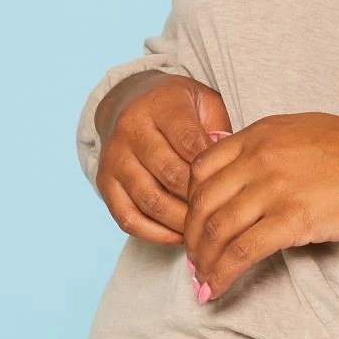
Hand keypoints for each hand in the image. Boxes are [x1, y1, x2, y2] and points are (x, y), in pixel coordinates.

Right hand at [94, 73, 230, 244]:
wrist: (132, 101)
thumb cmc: (182, 109)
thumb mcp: (206, 104)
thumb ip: (220, 130)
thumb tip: (232, 169)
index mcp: (161, 105)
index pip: (188, 141)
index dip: (212, 167)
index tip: (233, 185)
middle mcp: (131, 129)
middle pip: (169, 173)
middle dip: (200, 198)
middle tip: (225, 215)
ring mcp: (114, 158)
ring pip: (149, 200)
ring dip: (181, 221)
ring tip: (206, 229)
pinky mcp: (104, 183)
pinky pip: (128, 218)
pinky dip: (156, 234)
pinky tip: (180, 236)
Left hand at [182, 111, 338, 302]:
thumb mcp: (307, 133)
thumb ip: (271, 147)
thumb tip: (246, 171)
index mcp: (262, 133)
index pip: (201, 168)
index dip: (189, 202)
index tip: (195, 224)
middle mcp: (261, 156)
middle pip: (201, 203)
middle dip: (191, 238)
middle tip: (196, 260)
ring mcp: (275, 187)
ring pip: (216, 230)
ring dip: (204, 262)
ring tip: (203, 281)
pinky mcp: (293, 219)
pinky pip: (242, 252)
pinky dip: (222, 275)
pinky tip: (216, 289)